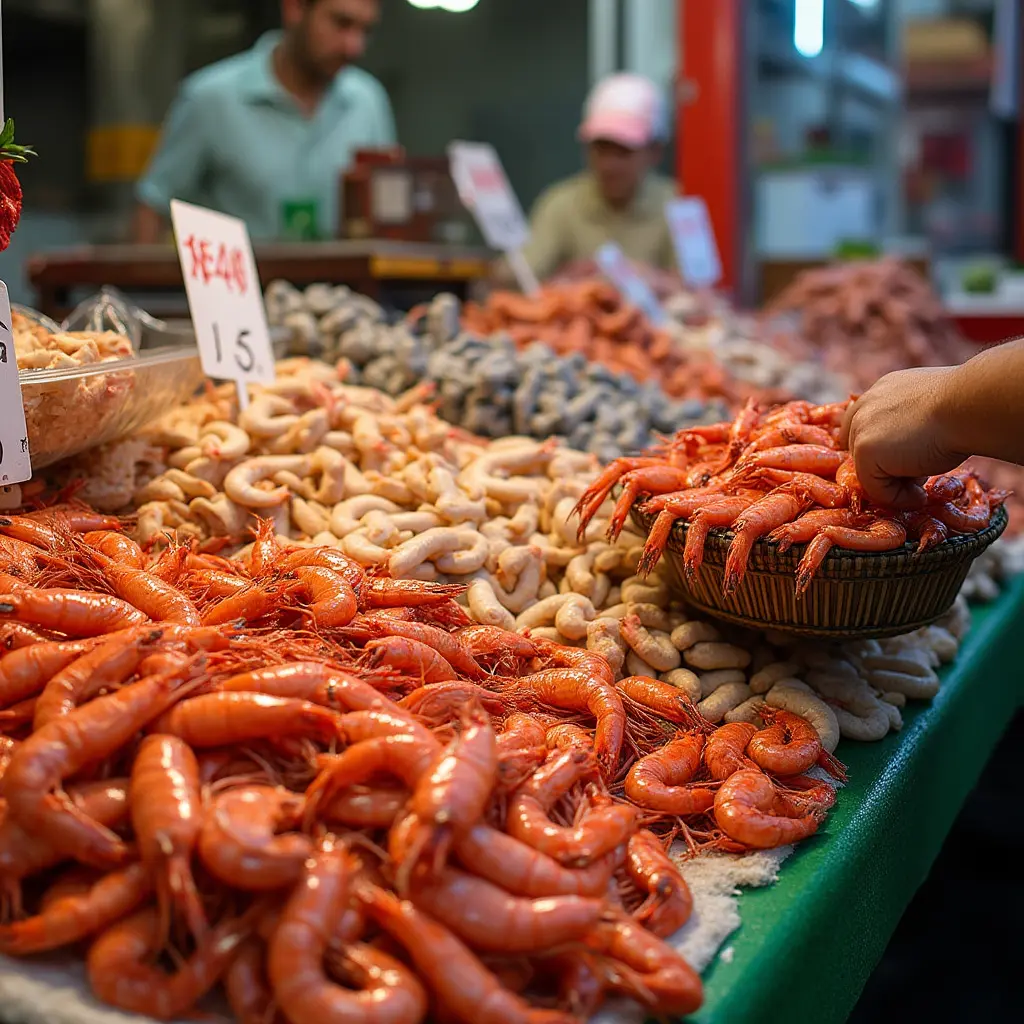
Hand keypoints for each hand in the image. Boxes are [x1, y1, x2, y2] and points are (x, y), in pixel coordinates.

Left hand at [839, 366, 962, 508]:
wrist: (971, 404)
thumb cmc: (965, 406)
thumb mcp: (934, 411)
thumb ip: (911, 425)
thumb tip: (910, 454)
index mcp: (884, 391)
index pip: (863, 424)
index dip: (878, 448)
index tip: (901, 466)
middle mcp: (867, 405)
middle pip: (859, 448)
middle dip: (885, 467)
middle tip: (915, 478)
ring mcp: (861, 428)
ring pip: (867, 469)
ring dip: (893, 483)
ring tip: (922, 484)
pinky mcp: (865, 451)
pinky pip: (874, 487)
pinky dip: (896, 498)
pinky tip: (920, 496)